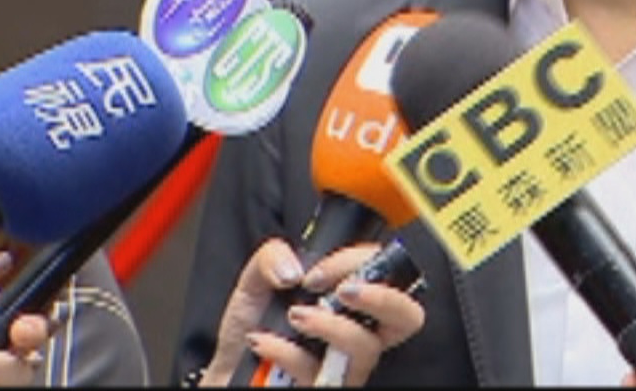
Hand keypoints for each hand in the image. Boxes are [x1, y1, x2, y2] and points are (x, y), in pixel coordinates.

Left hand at [201, 240, 423, 387]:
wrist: (227, 367)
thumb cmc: (252, 326)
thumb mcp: (256, 280)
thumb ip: (272, 257)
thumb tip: (295, 269)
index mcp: (350, 302)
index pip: (387, 274)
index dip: (362, 262)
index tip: (320, 270)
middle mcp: (355, 335)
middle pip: (407, 317)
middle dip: (383, 297)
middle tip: (345, 291)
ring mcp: (343, 366)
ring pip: (366, 349)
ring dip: (331, 325)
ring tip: (296, 316)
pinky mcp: (323, 387)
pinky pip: (320, 377)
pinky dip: (288, 353)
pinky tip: (263, 342)